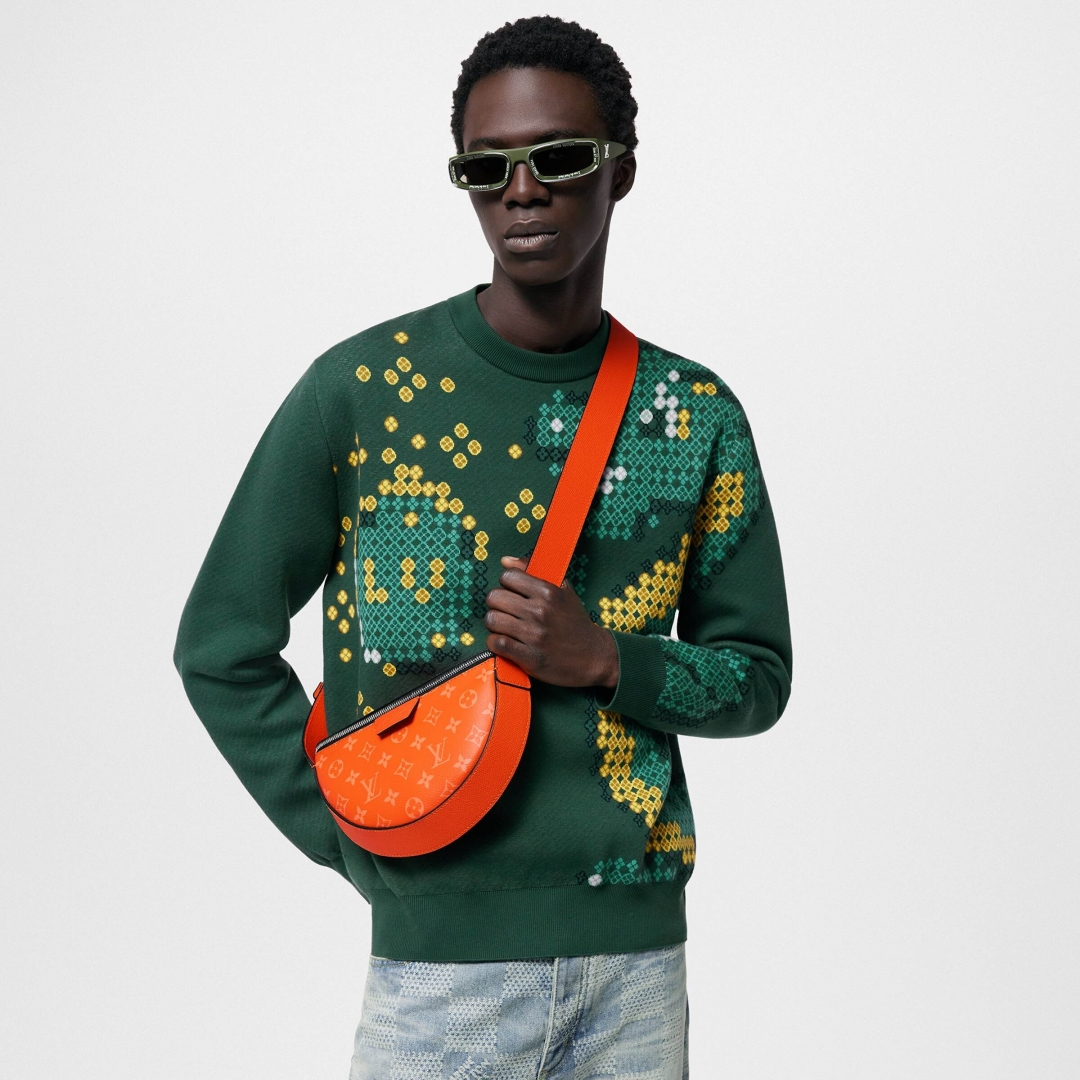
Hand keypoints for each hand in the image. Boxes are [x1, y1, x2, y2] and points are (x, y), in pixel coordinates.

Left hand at [483, 556, 619, 688]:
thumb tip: (505, 560)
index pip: (507, 577)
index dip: (507, 585)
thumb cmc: (574, 622)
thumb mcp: (563, 591)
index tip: (514, 595)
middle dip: (497, 604)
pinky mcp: (529, 657)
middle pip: (494, 598)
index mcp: (549, 592)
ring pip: (492, 620)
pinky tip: (505, 642)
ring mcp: (534, 635)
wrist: (593, 656)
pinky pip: (497, 643)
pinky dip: (495, 643)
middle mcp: (540, 611)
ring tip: (506, 627)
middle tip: (507, 612)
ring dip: (495, 624)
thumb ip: (534, 571)